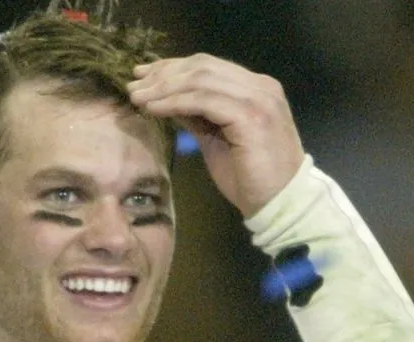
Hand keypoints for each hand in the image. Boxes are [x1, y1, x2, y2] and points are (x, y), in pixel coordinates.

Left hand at [128, 54, 304, 217]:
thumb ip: (198, 116)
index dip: (172, 68)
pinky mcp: (251, 116)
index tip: (143, 77)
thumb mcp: (217, 140)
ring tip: (137, 98)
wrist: (280, 204)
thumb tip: (166, 100)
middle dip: (162, 74)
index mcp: (255, 88)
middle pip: (202, 66)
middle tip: (134, 85)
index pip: (208, 66)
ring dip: (163, 87)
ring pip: (201, 79)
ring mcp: (258, 99)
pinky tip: (154, 109)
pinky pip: (204, 100)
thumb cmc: (250, 179)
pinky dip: (175, 102)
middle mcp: (260, 86)